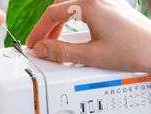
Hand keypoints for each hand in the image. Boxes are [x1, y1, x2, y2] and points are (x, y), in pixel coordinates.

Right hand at [27, 0, 150, 72]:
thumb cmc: (133, 50)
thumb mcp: (91, 56)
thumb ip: (62, 52)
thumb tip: (42, 49)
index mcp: (89, 5)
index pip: (52, 14)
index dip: (38, 31)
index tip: (33, 44)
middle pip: (60, 6)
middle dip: (47, 26)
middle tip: (41, 44)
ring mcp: (105, 2)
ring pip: (71, 6)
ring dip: (59, 22)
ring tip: (54, 41)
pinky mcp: (111, 8)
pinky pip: (83, 9)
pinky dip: (72, 21)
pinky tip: (72, 35)